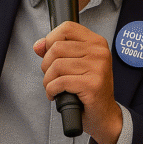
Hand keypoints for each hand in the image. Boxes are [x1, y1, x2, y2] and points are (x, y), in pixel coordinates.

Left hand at [33, 21, 122, 143]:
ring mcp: (98, 67)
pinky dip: (51, 90)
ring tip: (53, 87)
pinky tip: (55, 95)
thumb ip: (56, 51)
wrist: (104, 115)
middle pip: (57, 47)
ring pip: (56, 66)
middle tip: (51, 77)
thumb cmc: (88, 88)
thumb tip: (38, 45)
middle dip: (46, 65)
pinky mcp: (92, 84)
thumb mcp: (74, 64)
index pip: (66, 27)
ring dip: (48, 80)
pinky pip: (59, 82)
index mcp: (97, 42)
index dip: (51, 40)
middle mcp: (100, 52)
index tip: (51, 56)